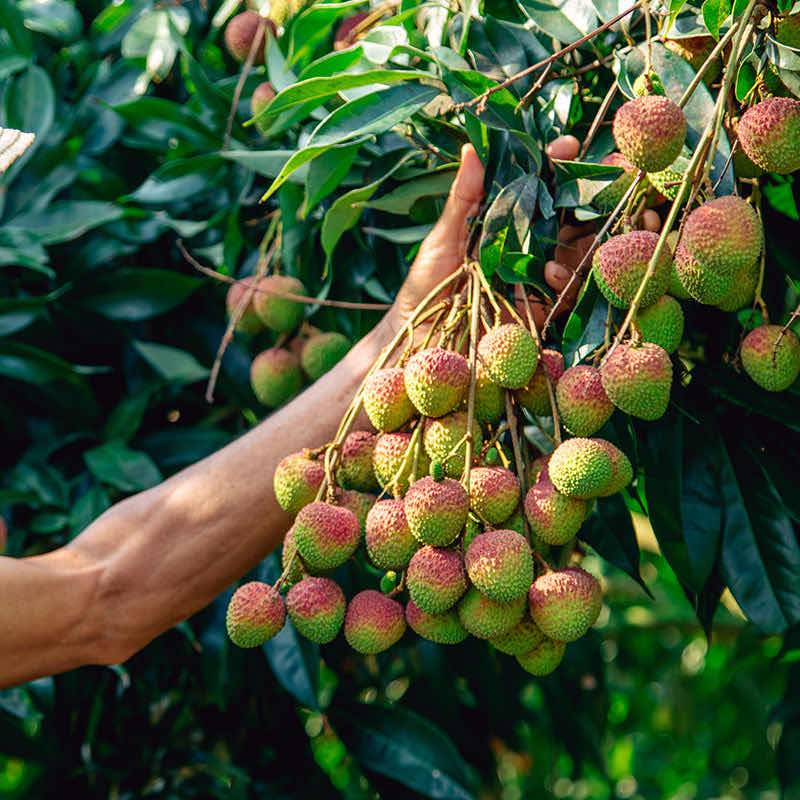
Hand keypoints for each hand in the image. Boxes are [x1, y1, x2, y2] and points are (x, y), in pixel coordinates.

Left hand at [390, 139, 595, 330]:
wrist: (419, 332)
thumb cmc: (427, 282)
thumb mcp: (444, 236)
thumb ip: (464, 197)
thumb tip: (472, 148)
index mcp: (506, 222)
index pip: (539, 188)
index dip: (557, 166)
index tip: (567, 146)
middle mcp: (527, 246)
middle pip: (569, 217)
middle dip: (588, 197)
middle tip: (596, 181)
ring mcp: (536, 277)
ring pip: (577, 252)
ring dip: (582, 239)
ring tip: (570, 229)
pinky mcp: (540, 309)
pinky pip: (567, 292)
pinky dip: (565, 279)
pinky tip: (551, 273)